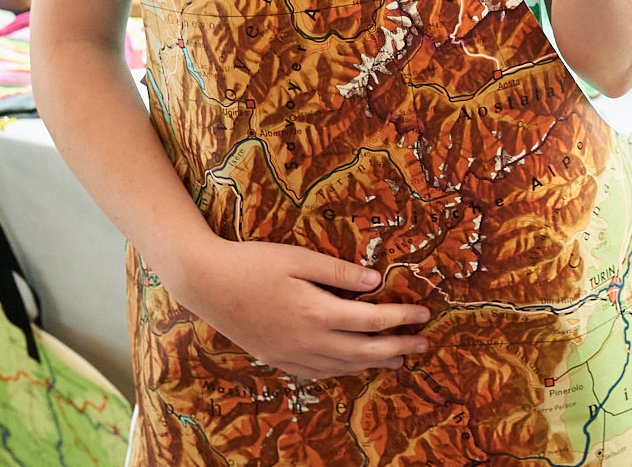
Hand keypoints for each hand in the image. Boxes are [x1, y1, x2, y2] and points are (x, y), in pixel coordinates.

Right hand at [169, 238, 429, 382]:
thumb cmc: (254, 263)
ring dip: (373, 363)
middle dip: (398, 347)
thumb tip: (376, 282)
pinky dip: (342, 371)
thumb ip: (340, 272)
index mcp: (318, 312)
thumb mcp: (300, 258)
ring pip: (343, 366)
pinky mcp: (277, 358)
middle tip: (424, 344)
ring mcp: (291, 354)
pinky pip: (318, 372)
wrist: (206, 283)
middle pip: (364, 350)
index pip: (373, 321)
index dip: (402, 318)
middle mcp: (308, 340)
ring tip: (397, 360)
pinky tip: (351, 366)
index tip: (425, 314)